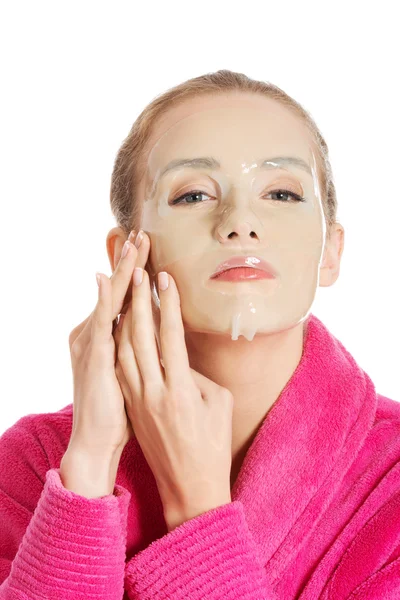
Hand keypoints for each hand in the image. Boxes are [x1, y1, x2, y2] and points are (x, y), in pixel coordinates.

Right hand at [66, 230, 142, 459]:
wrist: (97, 445)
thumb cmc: (122, 416)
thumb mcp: (136, 380)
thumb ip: (147, 358)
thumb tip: (167, 349)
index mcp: (110, 341)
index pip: (125, 301)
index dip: (135, 275)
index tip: (149, 253)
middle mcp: (98, 337)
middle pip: (117, 292)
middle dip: (129, 262)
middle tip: (141, 233)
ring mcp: (93, 346)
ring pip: (111, 300)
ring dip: (122, 271)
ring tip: (133, 244)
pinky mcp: (94, 359)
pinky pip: (102, 323)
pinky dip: (105, 299)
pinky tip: (108, 277)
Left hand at [113, 231, 233, 527]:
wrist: (190, 488)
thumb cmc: (213, 446)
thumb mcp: (219, 404)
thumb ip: (198, 374)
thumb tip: (181, 356)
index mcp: (181, 390)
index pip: (170, 336)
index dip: (167, 305)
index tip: (163, 279)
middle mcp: (154, 392)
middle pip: (140, 338)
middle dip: (138, 302)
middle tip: (139, 273)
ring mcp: (138, 400)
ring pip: (124, 351)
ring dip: (124, 318)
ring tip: (126, 293)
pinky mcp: (131, 407)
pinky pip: (122, 368)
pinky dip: (120, 343)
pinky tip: (120, 326)